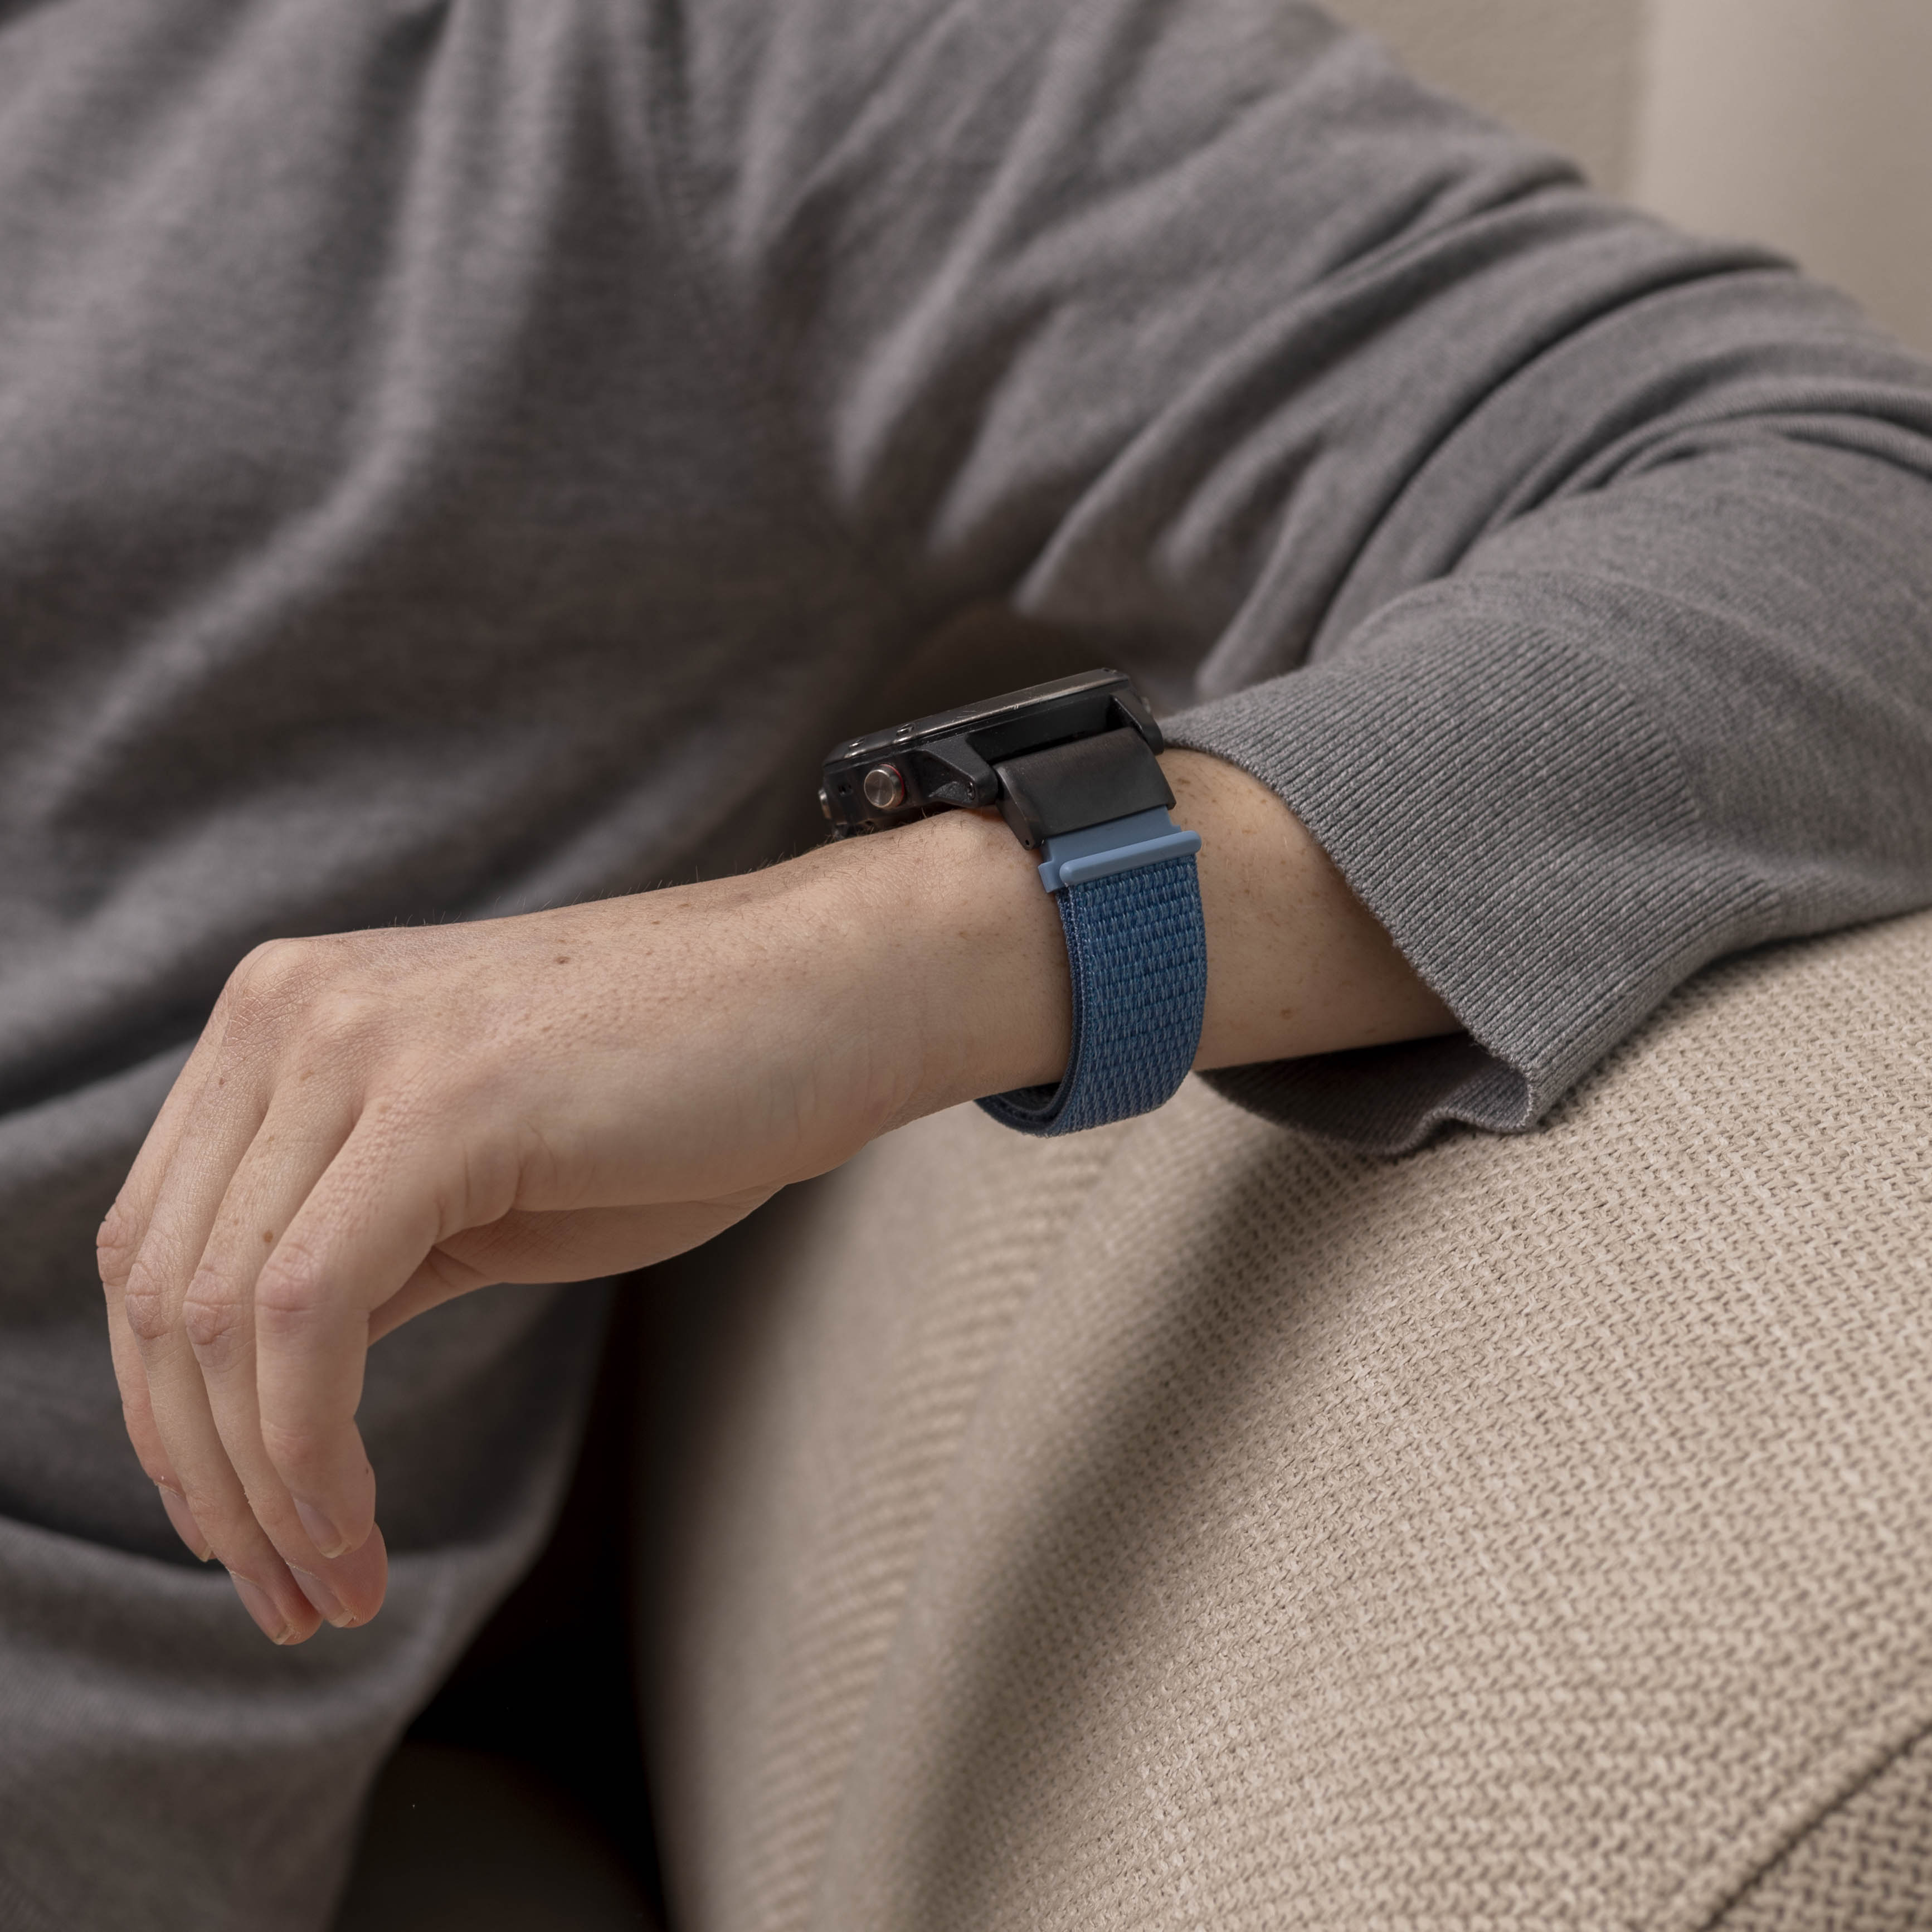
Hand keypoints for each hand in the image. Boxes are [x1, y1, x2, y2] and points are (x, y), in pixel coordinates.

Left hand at [98, 753, 1452, 1642]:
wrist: (838, 997)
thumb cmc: (689, 1096)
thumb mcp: (484, 1185)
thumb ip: (358, 1254)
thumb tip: (260, 1392)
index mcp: (284, 1020)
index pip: (160, 1243)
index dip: (174, 1417)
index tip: (246, 1535)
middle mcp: (286, 1010)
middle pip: (160, 1287)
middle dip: (202, 1476)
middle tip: (286, 1599)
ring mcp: (354, 1041)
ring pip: (217, 1313)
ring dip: (255, 1489)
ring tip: (328, 1593)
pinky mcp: (436, 1099)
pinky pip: (305, 1312)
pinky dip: (307, 1453)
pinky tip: (357, 1535)